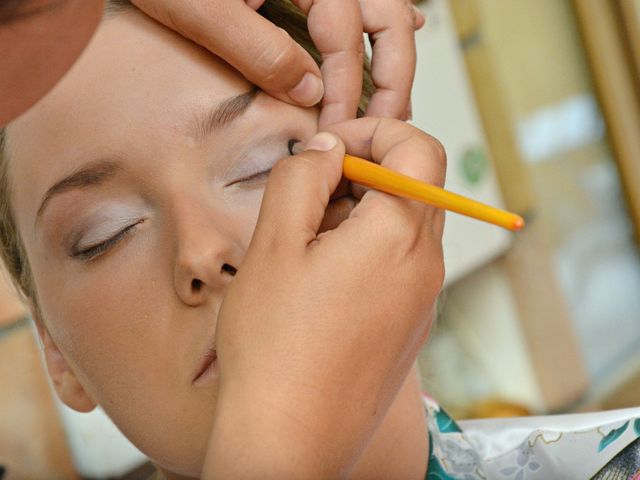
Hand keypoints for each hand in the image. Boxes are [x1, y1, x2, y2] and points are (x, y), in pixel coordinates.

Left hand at [130, 0, 424, 126]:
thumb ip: (260, 50)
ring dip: (394, 58)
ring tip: (395, 104)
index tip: (339, 130)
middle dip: (394, 75)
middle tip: (386, 124)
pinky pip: (359, 5)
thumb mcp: (202, 10)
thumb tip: (311, 93)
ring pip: (382, 12)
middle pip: (387, 17)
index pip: (346, 34)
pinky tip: (403, 39)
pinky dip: (379, 30)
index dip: (347, 88)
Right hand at [204, 119, 444, 478]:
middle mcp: (425, 265)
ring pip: (401, 226)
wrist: (291, 439)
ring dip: (357, 216)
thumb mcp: (274, 244)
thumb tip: (327, 148)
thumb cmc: (276, 347)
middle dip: (360, 175)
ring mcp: (422, 300)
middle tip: (306, 198)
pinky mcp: (409, 325)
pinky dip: (364, 252)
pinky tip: (319, 285)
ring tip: (304, 248)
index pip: (419, 147)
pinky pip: (397, 266)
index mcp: (400, 234)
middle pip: (412, 186)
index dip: (373, 132)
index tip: (330, 148)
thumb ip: (302, 178)